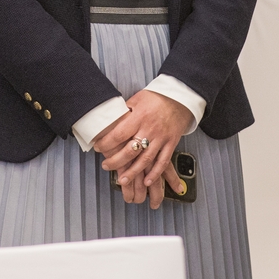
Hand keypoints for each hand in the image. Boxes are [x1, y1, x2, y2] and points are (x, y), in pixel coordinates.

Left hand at [96, 90, 192, 207]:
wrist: (180, 97)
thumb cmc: (156, 97)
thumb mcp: (137, 99)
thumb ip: (125, 112)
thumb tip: (110, 122)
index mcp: (139, 117)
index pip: (119, 134)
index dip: (106, 143)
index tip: (98, 147)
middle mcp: (150, 129)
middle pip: (130, 151)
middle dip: (116, 161)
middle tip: (106, 166)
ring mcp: (161, 138)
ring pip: (146, 160)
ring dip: (133, 172)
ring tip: (122, 180)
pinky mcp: (171, 143)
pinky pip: (163, 161)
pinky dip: (155, 173)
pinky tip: (147, 181)